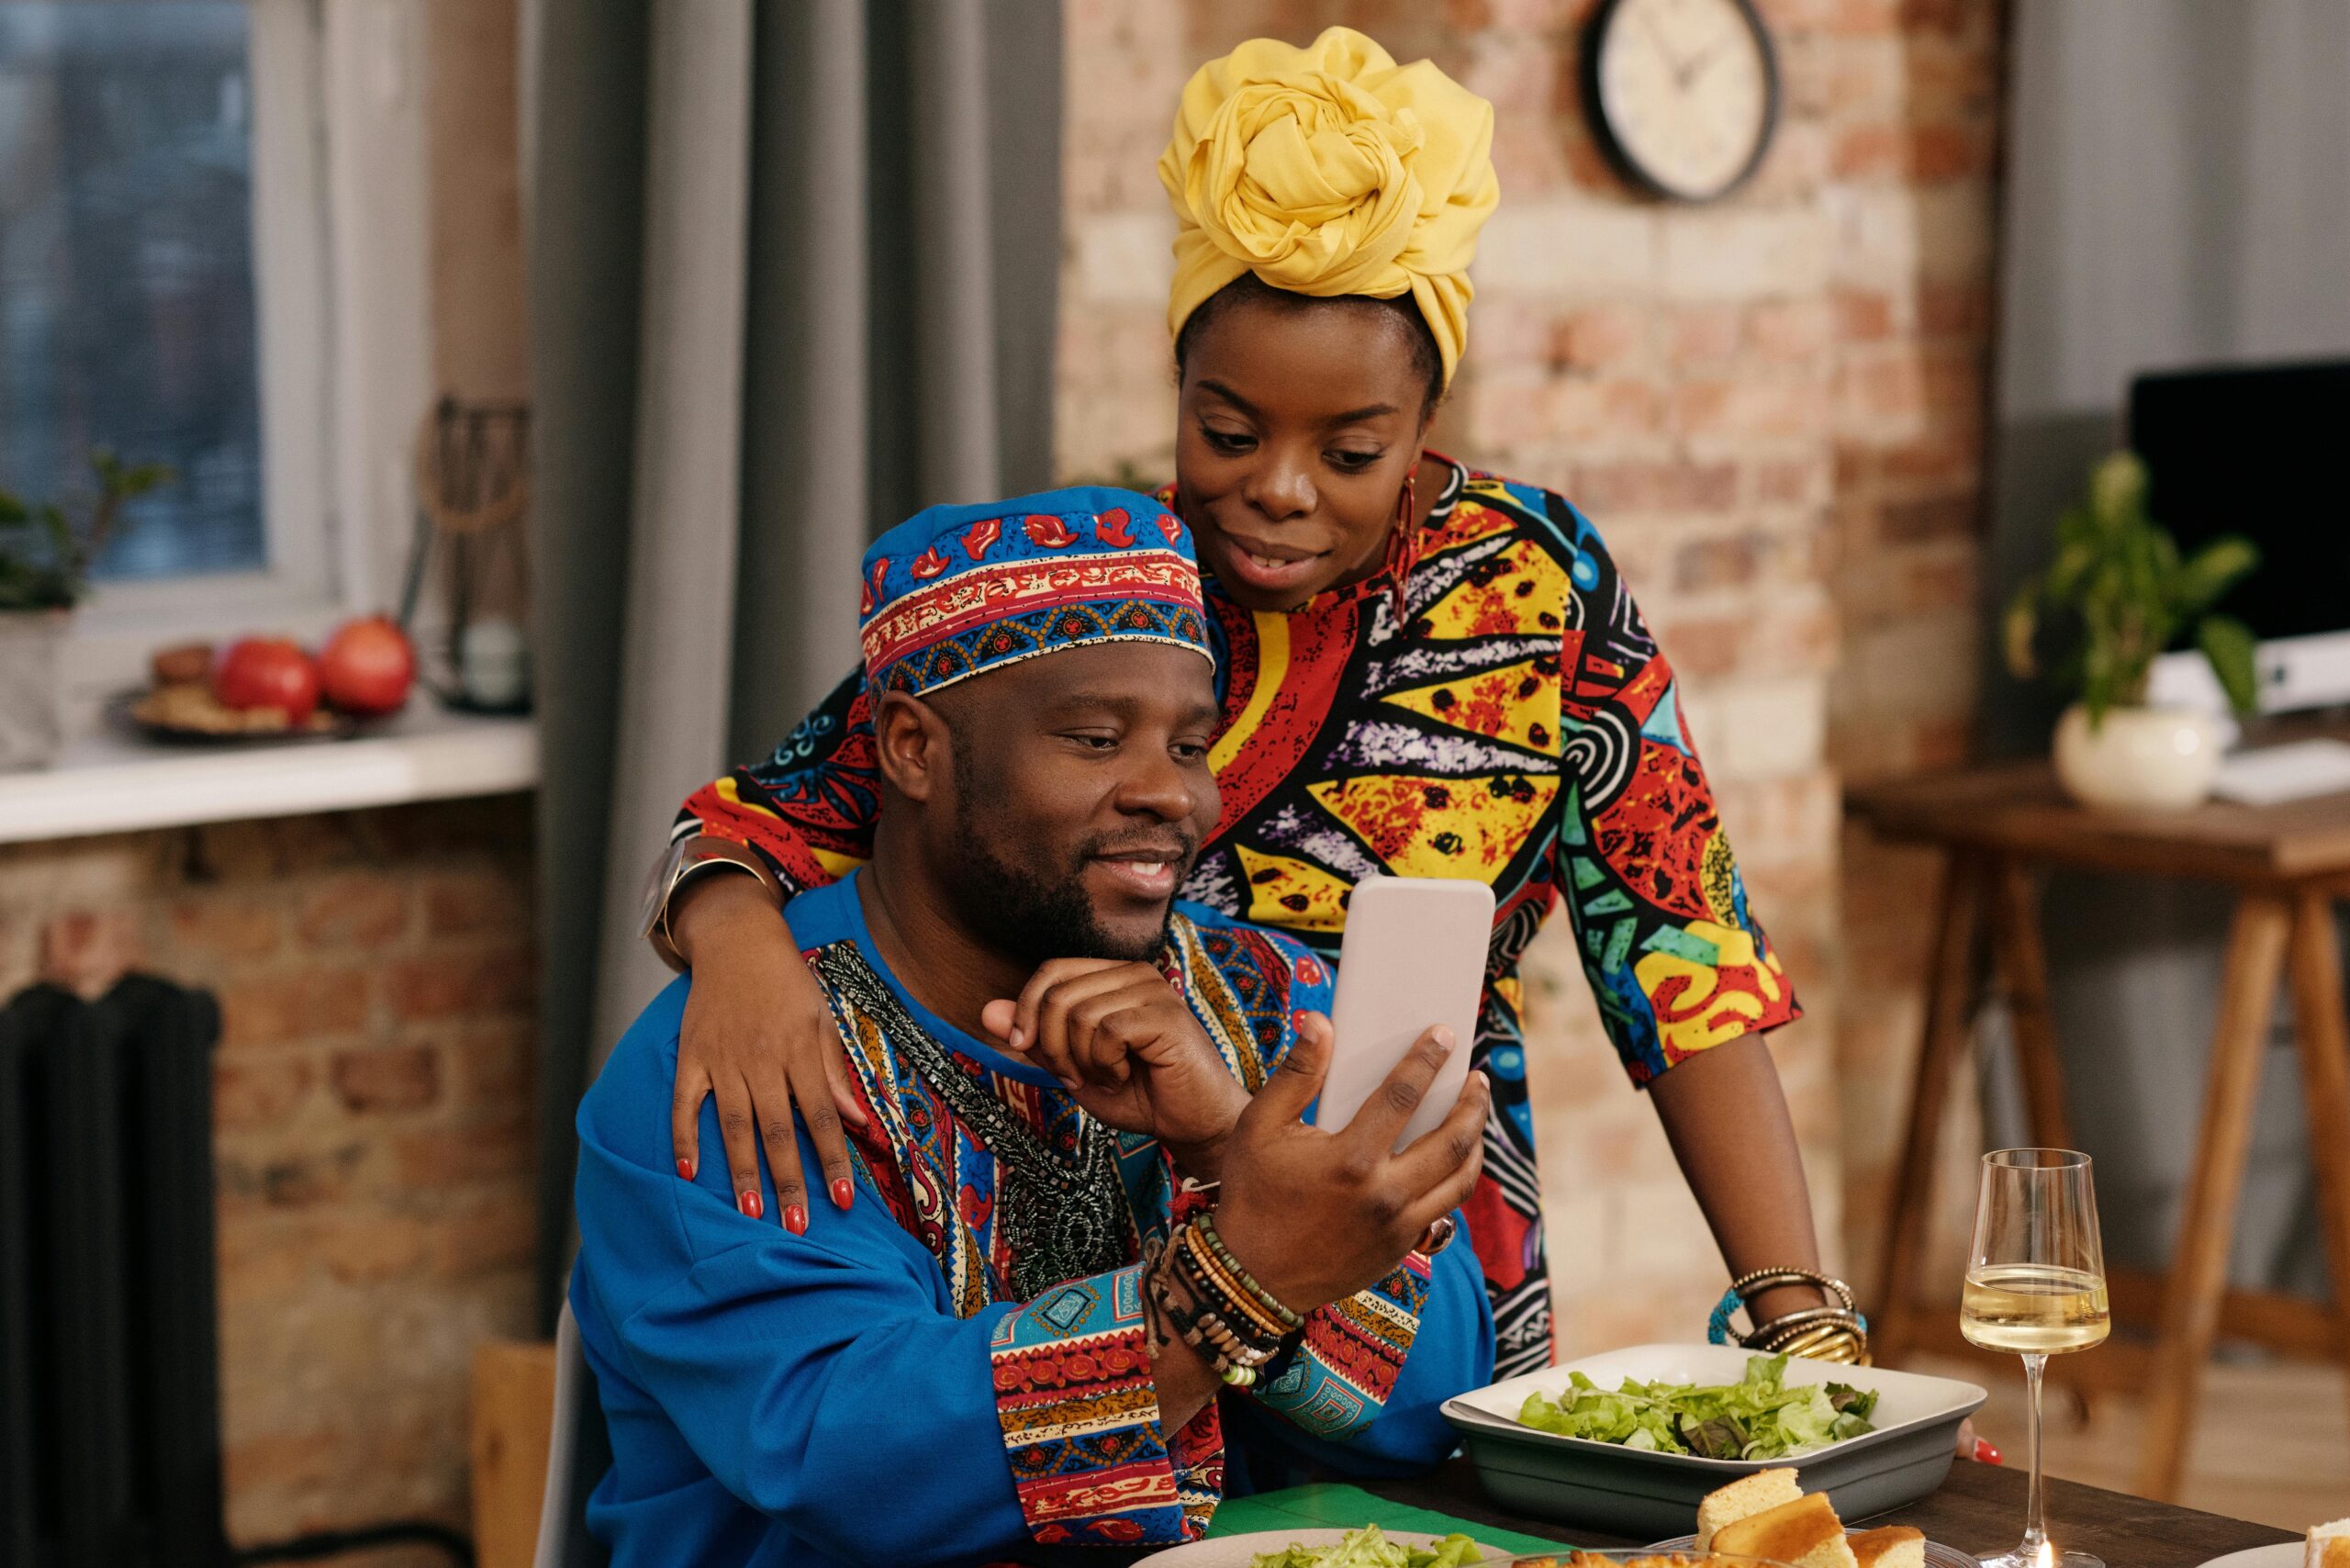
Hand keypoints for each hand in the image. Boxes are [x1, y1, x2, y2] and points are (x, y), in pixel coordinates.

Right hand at [670, 875, 866, 1229]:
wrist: (737, 941)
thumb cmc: (787, 984)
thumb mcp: (822, 1019)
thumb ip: (835, 1072)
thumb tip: (859, 1121)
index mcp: (800, 1051)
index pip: (822, 1115)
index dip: (834, 1159)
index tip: (844, 1200)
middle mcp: (761, 1059)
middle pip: (778, 1129)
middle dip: (789, 1180)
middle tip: (797, 1226)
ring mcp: (722, 1059)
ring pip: (734, 1124)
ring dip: (743, 1171)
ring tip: (752, 1213)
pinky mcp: (691, 1057)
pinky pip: (685, 1103)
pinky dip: (684, 1137)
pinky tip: (688, 1172)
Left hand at [981, 959, 1248, 1177]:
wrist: (1193, 1124)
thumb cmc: (1140, 1096)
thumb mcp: (1073, 1068)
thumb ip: (1035, 1038)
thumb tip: (986, 1010)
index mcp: (1112, 977)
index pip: (1051, 971)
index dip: (1027, 1009)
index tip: (1026, 1048)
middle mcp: (1133, 973)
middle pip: (1058, 993)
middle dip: (1053, 1045)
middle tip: (1077, 1077)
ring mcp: (1152, 989)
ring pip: (1078, 1013)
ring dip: (1081, 1059)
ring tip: (1108, 1077)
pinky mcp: (1166, 1014)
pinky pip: (1106, 1030)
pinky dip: (1104, 1064)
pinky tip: (1126, 1076)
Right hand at [1212, 1015, 1489, 1315]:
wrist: (1252, 1276)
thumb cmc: (1252, 1194)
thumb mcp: (1259, 1126)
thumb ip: (1296, 1073)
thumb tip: (1321, 1022)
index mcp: (1351, 1160)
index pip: (1403, 1096)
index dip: (1426, 1060)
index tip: (1444, 1036)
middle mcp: (1384, 1195)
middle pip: (1451, 1140)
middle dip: (1472, 1103)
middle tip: (1478, 1079)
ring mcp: (1398, 1226)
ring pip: (1460, 1179)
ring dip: (1475, 1141)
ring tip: (1475, 1115)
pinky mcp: (1401, 1248)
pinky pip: (1446, 1208)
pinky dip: (1458, 1178)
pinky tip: (1455, 1159)